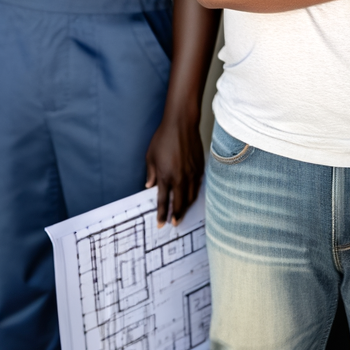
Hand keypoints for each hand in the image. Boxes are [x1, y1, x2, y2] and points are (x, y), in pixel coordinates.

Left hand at [145, 107, 204, 225]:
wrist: (181, 125)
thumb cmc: (163, 138)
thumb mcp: (150, 156)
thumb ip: (151, 173)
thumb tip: (149, 186)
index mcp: (165, 176)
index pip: (163, 201)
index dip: (162, 214)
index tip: (161, 224)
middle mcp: (180, 178)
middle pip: (179, 203)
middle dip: (176, 216)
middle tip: (175, 224)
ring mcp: (192, 174)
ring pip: (190, 197)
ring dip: (186, 207)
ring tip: (182, 214)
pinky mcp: (200, 169)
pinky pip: (197, 187)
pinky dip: (193, 195)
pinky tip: (190, 198)